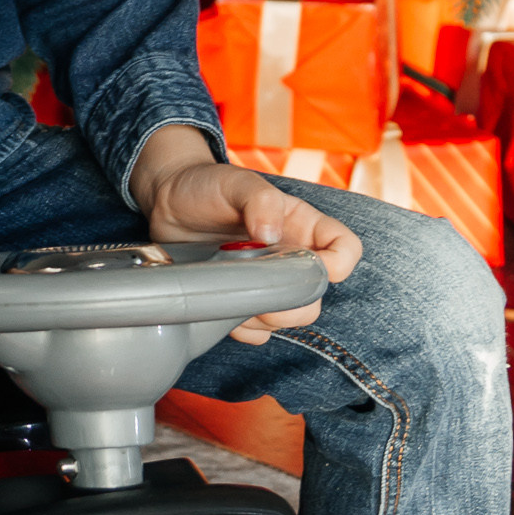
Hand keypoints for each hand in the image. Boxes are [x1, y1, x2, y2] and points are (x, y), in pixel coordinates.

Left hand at [127, 129, 362, 340]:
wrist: (168, 202)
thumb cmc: (207, 185)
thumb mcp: (236, 181)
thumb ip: (260, 200)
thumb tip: (270, 235)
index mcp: (301, 225)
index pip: (345, 249)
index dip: (339, 264)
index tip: (312, 268)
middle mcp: (291, 256)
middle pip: (317, 296)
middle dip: (294, 302)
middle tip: (259, 288)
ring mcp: (268, 282)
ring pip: (289, 318)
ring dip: (265, 317)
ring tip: (233, 292)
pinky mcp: (244, 301)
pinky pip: (259, 333)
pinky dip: (245, 329)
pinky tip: (223, 307)